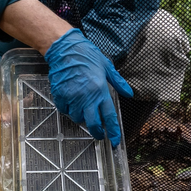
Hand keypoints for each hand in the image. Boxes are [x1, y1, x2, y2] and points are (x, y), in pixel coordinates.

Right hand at [44, 28, 132, 146]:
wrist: (65, 49)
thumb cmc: (87, 55)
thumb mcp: (107, 66)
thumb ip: (118, 82)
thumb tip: (129, 94)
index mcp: (100, 90)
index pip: (109, 116)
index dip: (113, 131)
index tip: (115, 141)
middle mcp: (87, 97)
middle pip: (93, 124)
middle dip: (97, 132)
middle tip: (99, 135)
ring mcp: (72, 97)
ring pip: (77, 118)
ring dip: (82, 118)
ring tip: (84, 110)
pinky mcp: (60, 96)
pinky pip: (65, 110)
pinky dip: (68, 110)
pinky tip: (71, 103)